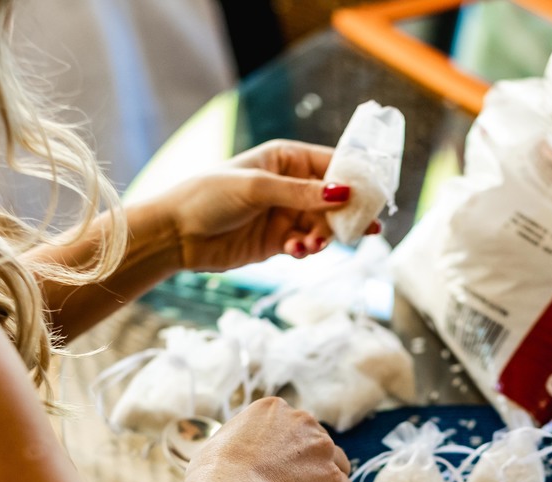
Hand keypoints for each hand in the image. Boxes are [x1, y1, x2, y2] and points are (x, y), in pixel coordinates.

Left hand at [164, 139, 380, 271]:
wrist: (176, 234)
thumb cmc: (209, 196)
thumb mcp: (257, 188)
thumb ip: (301, 193)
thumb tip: (344, 194)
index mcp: (286, 159)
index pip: (332, 164)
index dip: (355, 179)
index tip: (375, 196)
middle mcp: (290, 185)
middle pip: (334, 199)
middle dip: (346, 215)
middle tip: (364, 230)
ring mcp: (285, 214)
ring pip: (324, 226)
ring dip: (324, 236)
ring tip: (312, 245)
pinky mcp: (279, 242)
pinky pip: (307, 245)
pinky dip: (307, 249)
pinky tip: (296, 251)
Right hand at [187, 397, 353, 481]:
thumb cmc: (213, 473)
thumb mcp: (221, 442)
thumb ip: (241, 443)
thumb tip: (241, 457)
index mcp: (273, 408)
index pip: (293, 429)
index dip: (286, 455)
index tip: (273, 474)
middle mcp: (302, 420)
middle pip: (318, 445)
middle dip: (307, 468)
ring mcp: (321, 447)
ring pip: (337, 466)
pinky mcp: (332, 476)